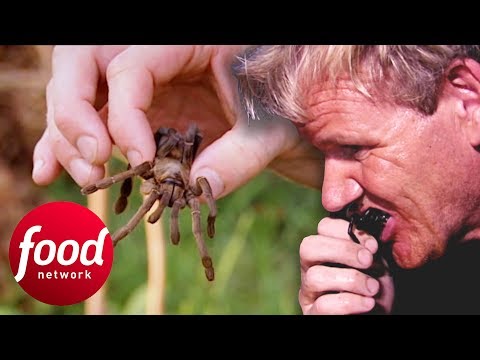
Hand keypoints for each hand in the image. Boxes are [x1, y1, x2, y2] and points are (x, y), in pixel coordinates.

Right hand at [32, 45, 323, 198]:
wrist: (285, 117)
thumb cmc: (283, 111)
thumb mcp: (270, 128)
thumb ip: (239, 157)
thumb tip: (196, 185)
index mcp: (185, 43)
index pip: (130, 68)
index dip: (124, 115)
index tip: (139, 160)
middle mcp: (153, 58)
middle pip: (83, 66)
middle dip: (75, 114)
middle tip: (93, 161)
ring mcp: (140, 86)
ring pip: (78, 97)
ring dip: (66, 139)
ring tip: (83, 180)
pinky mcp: (137, 114)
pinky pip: (91, 122)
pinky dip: (66, 146)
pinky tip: (48, 172)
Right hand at [298, 217, 394, 314]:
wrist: (378, 314)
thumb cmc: (376, 288)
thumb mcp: (375, 263)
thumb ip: (367, 246)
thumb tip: (366, 236)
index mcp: (326, 249)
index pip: (323, 227)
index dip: (347, 231)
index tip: (373, 246)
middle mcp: (311, 267)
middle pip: (309, 247)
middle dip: (342, 250)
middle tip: (368, 260)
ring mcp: (309, 291)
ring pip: (315, 276)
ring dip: (351, 280)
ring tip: (373, 288)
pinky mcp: (312, 313)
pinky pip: (324, 305)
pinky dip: (350, 302)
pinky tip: (368, 303)